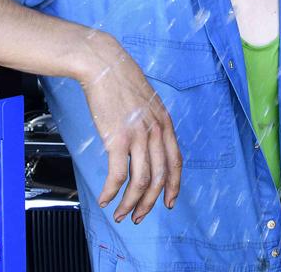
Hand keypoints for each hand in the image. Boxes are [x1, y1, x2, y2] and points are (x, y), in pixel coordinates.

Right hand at [78, 33, 182, 224]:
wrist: (104, 65)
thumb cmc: (121, 81)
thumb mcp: (147, 102)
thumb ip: (151, 124)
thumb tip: (148, 144)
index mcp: (165, 123)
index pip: (176, 162)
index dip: (174, 185)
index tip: (169, 202)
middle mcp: (156, 131)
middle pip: (160, 177)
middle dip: (150, 202)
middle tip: (140, 217)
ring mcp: (138, 136)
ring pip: (141, 180)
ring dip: (131, 203)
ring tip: (121, 214)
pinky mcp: (117, 138)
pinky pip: (118, 174)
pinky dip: (112, 191)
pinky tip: (105, 198)